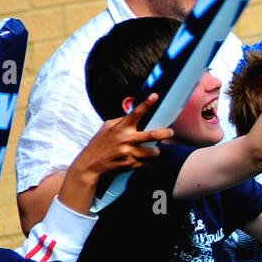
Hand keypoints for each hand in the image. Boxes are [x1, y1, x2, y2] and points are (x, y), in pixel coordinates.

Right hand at [60, 94, 171, 213]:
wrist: (90, 166)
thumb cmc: (100, 144)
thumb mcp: (106, 128)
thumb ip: (121, 120)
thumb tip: (135, 113)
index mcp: (120, 128)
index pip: (135, 113)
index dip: (146, 104)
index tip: (156, 96)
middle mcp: (125, 139)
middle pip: (152, 135)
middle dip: (165, 133)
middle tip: (171, 132)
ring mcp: (128, 153)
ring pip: (154, 152)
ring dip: (157, 150)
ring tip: (155, 149)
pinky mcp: (130, 164)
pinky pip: (148, 162)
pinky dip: (150, 160)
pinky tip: (146, 158)